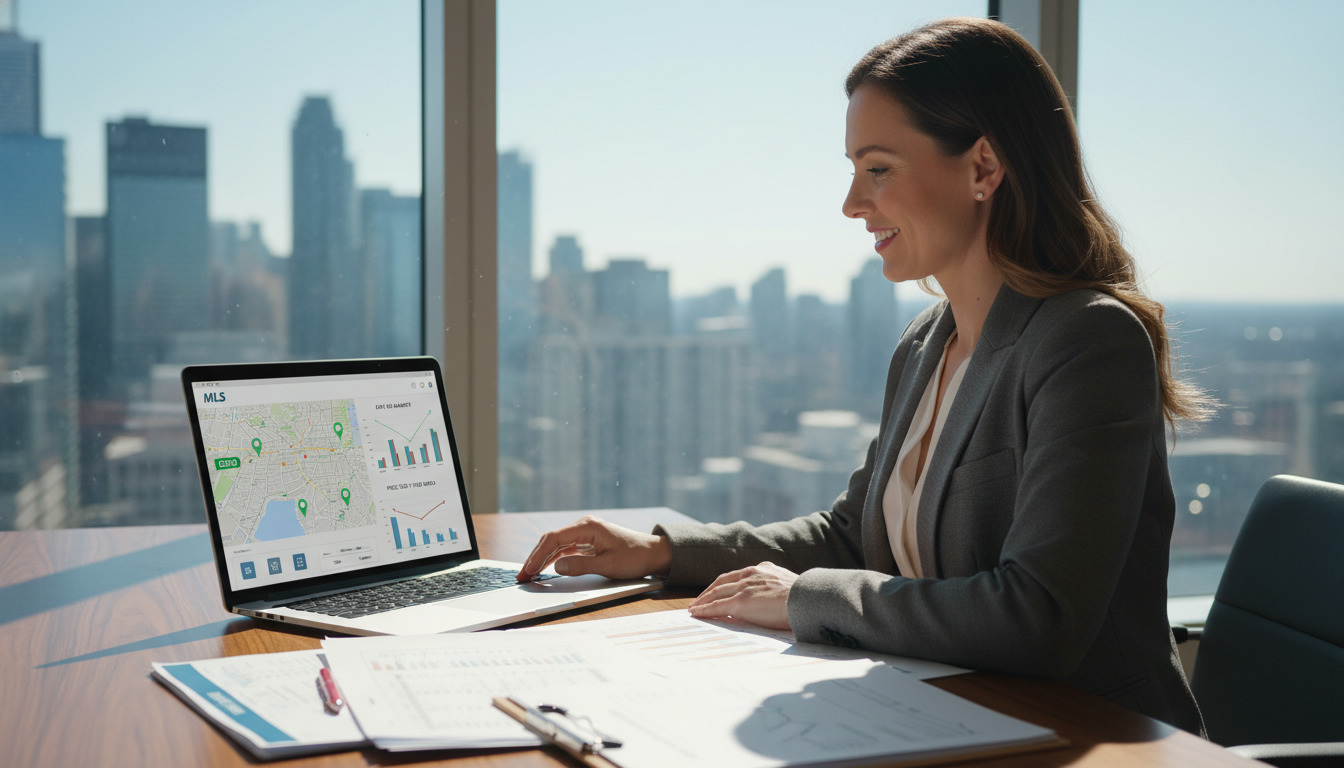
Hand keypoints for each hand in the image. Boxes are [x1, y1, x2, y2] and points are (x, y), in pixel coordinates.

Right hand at [516, 516, 670, 580]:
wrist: (654, 553)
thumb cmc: (635, 557)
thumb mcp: (609, 565)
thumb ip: (581, 566)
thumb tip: (556, 567)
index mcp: (588, 527)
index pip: (554, 538)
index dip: (537, 555)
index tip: (527, 570)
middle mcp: (584, 526)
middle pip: (551, 540)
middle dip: (535, 557)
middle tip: (522, 576)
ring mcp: (585, 533)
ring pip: (556, 544)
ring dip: (542, 559)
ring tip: (528, 574)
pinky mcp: (587, 541)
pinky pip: (565, 549)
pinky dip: (553, 559)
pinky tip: (544, 569)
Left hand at [687, 562, 797, 629]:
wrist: (808, 599)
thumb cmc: (805, 598)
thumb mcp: (789, 587)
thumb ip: (776, 589)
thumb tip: (773, 600)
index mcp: (763, 569)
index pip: (737, 575)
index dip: (724, 584)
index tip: (717, 590)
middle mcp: (751, 574)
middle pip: (722, 581)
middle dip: (709, 591)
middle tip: (699, 600)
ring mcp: (745, 587)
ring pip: (716, 593)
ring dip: (702, 601)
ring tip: (694, 608)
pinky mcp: (741, 601)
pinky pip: (717, 606)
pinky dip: (704, 610)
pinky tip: (696, 614)